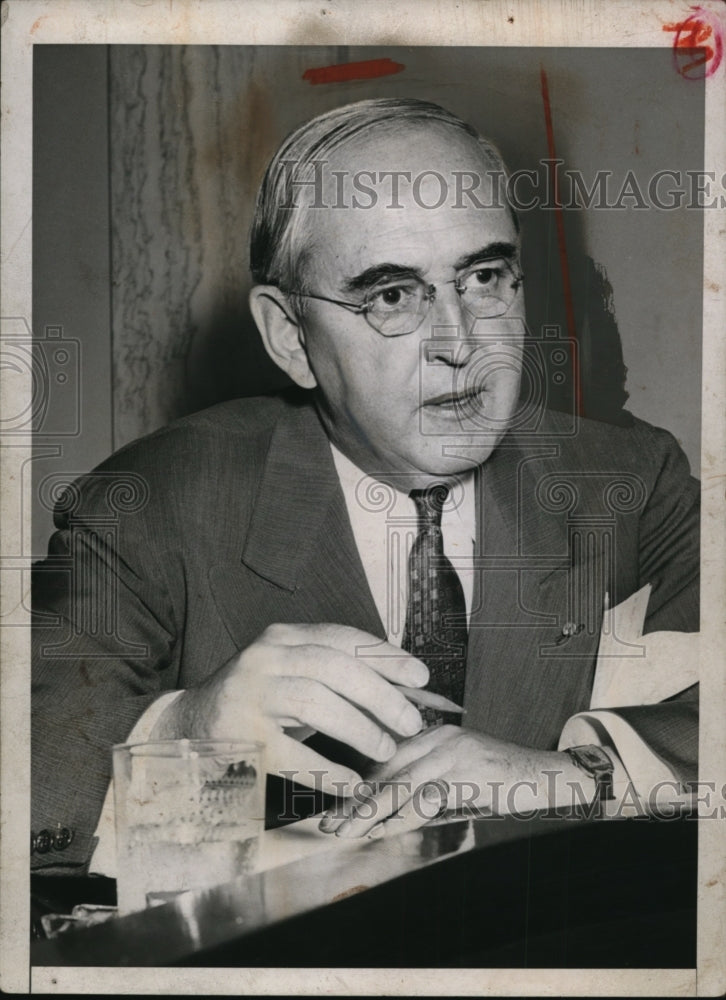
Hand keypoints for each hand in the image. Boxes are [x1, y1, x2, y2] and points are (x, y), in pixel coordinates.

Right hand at [152, 623, 428, 795]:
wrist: (188, 726)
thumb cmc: (259, 703)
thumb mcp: (294, 675)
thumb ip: (340, 676)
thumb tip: (408, 688)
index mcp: (282, 637)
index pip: (342, 638)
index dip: (386, 656)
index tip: (420, 677)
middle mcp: (264, 658)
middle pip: (335, 667)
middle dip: (381, 695)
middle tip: (410, 722)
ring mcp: (248, 695)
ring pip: (316, 703)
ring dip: (359, 728)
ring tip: (385, 750)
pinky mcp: (237, 736)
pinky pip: (292, 755)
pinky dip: (327, 771)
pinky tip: (351, 783)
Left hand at [319, 725, 593, 837]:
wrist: (547, 776)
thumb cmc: (500, 783)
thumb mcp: (457, 780)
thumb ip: (424, 788)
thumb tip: (384, 815)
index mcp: (434, 735)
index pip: (386, 759)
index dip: (358, 785)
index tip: (334, 808)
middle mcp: (439, 737)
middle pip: (386, 769)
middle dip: (355, 799)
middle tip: (329, 824)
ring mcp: (453, 752)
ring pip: (399, 783)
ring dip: (368, 810)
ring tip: (344, 830)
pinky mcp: (466, 771)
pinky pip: (425, 797)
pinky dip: (399, 817)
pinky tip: (380, 830)